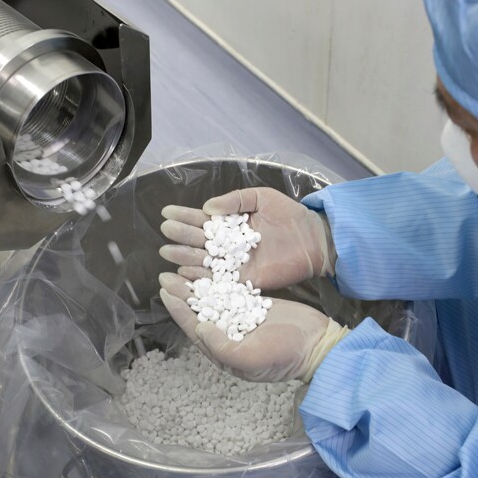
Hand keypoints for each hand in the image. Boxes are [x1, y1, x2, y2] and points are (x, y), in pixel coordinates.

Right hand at [159, 187, 335, 289]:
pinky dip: (201, 278)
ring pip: (205, 261)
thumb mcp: (261, 197)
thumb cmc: (290, 215)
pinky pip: (219, 279)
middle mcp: (229, 244)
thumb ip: (235, 200)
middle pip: (200, 241)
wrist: (313, 239)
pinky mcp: (244, 279)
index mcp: (231, 223)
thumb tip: (207, 208)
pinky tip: (185, 273)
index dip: (185, 217)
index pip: (203, 220)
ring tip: (168, 252)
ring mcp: (235, 263)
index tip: (167, 213)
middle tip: (165, 232)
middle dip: (181, 235)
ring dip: (185, 257)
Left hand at [159, 272, 347, 382]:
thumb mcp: (251, 358)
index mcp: (223, 350)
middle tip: (167, 274)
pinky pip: (232, 291)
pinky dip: (220, 280)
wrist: (317, 344)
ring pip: (214, 299)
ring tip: (184, 266)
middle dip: (184, 293)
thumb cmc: (284, 356)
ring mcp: (242, 318)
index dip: (178, 310)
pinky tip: (211, 265)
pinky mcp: (255, 306)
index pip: (194, 327)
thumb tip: (199, 328)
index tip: (165, 290)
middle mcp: (228, 333)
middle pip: (200, 311)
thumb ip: (222, 347)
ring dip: (199, 284)